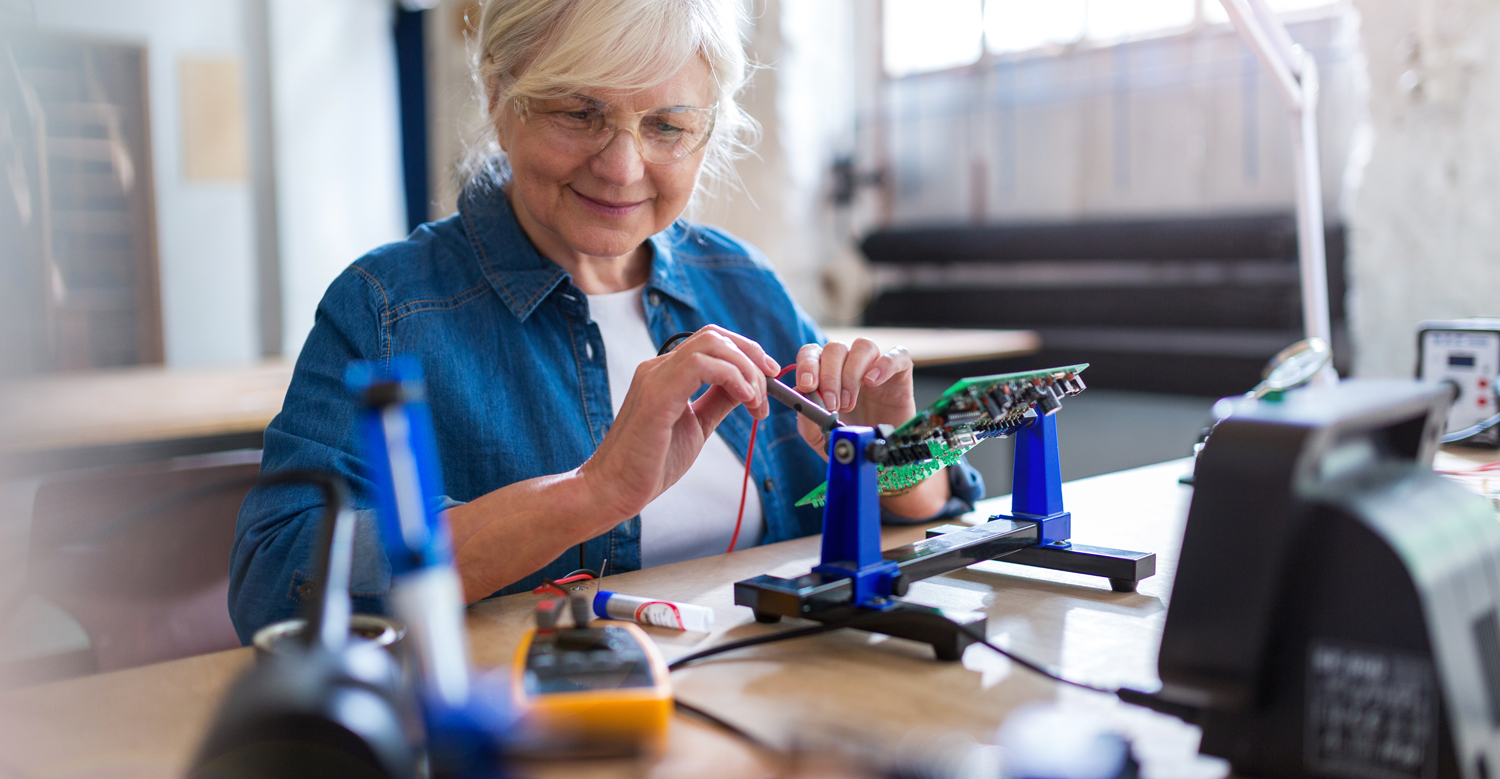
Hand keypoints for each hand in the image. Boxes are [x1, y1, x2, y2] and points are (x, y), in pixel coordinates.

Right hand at [579, 325, 777, 521]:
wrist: (615, 489)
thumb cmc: (651, 464)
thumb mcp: (697, 426)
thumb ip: (719, 402)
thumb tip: (748, 386)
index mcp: (667, 374)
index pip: (712, 342)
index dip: (747, 353)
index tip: (770, 378)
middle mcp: (659, 367)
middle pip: (715, 336)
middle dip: (752, 356)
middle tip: (769, 390)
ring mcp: (655, 376)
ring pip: (712, 344)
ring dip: (746, 369)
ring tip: (755, 402)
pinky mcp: (656, 394)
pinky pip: (700, 365)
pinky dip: (732, 377)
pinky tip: (744, 400)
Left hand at [793, 338, 916, 451]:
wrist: (879, 456)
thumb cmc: (849, 440)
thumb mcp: (819, 437)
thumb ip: (806, 419)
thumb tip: (798, 394)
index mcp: (826, 374)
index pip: (812, 353)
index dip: (807, 364)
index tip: (807, 385)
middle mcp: (849, 365)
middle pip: (835, 348)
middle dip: (829, 376)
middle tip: (832, 404)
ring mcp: (875, 367)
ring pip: (862, 346)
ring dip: (852, 373)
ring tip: (849, 403)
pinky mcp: (900, 374)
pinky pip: (896, 355)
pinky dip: (884, 364)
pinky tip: (872, 382)